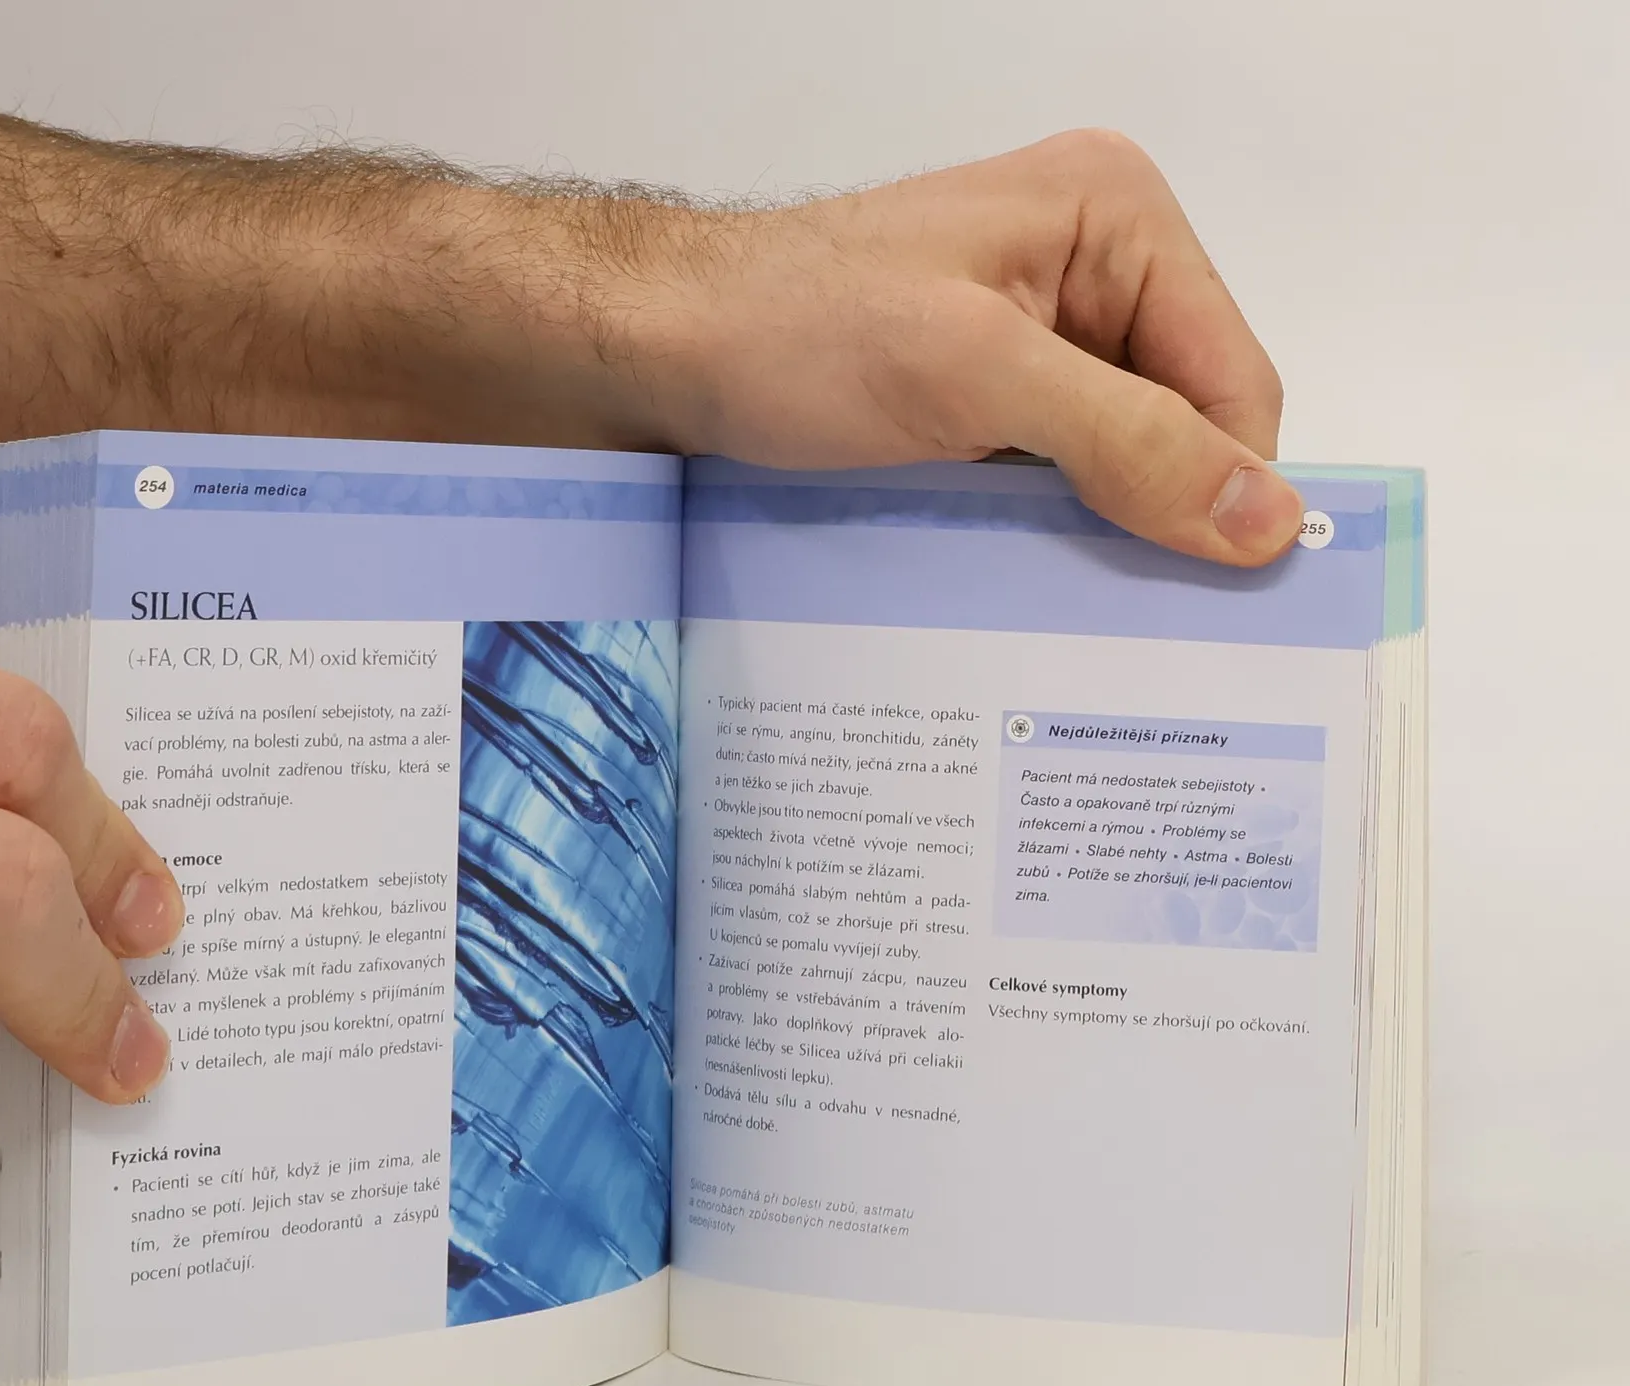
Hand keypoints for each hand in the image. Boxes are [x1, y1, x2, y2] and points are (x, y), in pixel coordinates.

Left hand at [632, 130, 1300, 565]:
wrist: (665, 351)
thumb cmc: (796, 335)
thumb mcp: (973, 377)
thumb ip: (1125, 440)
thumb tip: (1267, 521)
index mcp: (1119, 218)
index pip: (1234, 379)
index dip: (1226, 491)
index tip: (1206, 602)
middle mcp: (1096, 269)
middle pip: (1188, 424)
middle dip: (1161, 514)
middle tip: (1127, 620)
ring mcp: (1041, 336)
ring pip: (1126, 463)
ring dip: (1101, 534)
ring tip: (1068, 609)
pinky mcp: (991, 397)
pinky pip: (1061, 479)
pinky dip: (1050, 531)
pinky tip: (1023, 580)